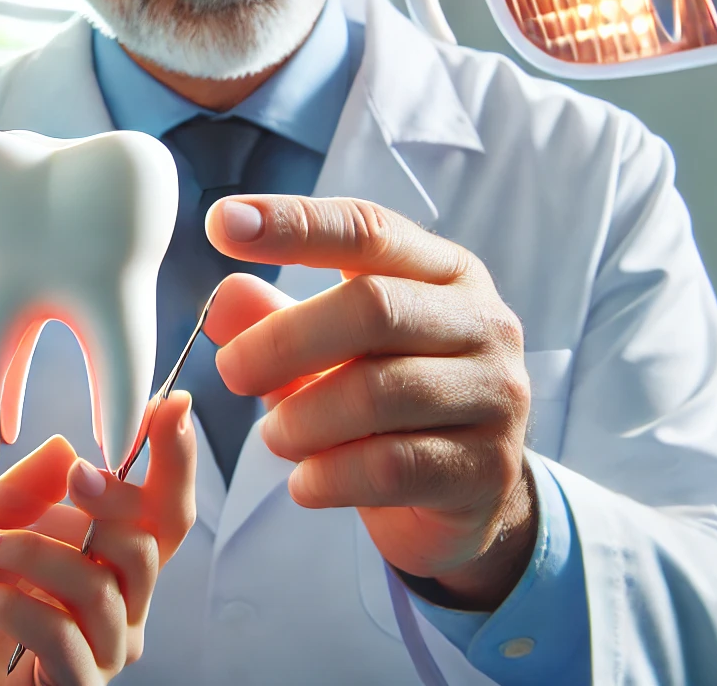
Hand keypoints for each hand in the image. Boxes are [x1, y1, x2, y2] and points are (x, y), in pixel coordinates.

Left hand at [0, 393, 195, 685]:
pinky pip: (64, 637)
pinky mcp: (78, 685)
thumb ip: (20, 495)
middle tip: (77, 479)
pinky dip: (15, 606)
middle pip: (151, 545)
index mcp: (102, 555)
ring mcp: (102, 647)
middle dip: (117, 503)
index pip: (159, 510)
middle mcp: (118, 602)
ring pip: (101, 588)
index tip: (169, 405)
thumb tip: (67, 446)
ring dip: (34, 555)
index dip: (174, 459)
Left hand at [202, 195, 535, 609]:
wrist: (468, 495)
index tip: (221, 222)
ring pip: (376, 393)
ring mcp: (495, 395)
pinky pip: (389, 466)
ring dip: (302, 420)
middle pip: (374, 308)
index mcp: (444, 273)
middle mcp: (483, 322)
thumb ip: (278, 322)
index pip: (368, 230)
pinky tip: (306, 482)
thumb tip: (223, 299)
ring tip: (276, 436)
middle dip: (284, 340)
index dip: (294, 224)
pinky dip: (328, 476)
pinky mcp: (488, 467)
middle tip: (233, 370)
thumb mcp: (331, 354)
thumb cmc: (394, 406)